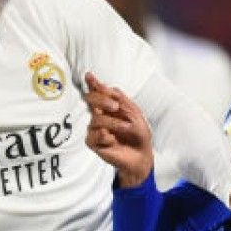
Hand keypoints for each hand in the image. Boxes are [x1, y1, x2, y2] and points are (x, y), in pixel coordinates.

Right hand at [83, 73, 153, 187]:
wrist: (142, 155)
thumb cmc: (138, 134)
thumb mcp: (133, 112)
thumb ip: (119, 99)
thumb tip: (103, 85)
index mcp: (108, 106)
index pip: (97, 92)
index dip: (92, 83)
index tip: (89, 75)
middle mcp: (99, 115)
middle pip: (90, 99)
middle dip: (101, 99)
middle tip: (115, 106)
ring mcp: (95, 129)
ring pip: (95, 119)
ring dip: (113, 122)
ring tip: (126, 128)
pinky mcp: (93, 142)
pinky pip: (94, 135)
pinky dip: (106, 137)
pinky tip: (113, 141)